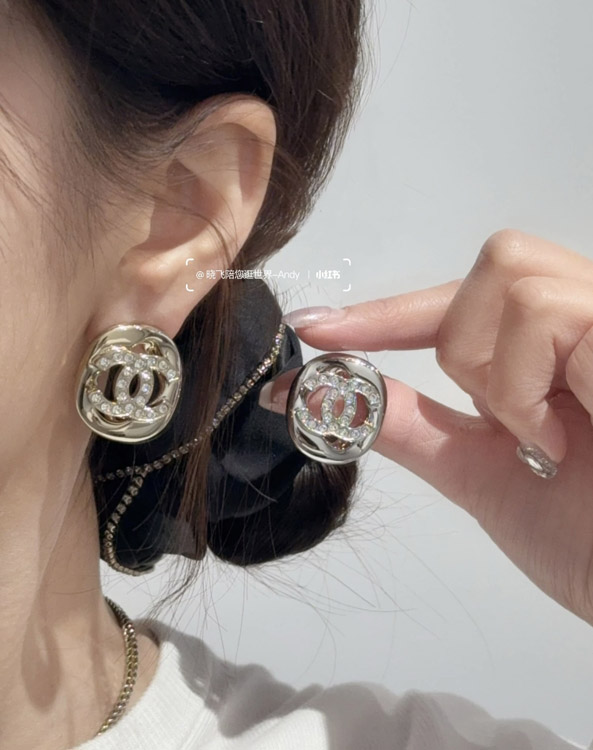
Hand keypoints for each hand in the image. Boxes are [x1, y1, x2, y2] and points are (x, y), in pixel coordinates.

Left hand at [259, 229, 592, 626]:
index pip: (460, 304)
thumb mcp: (478, 474)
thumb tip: (326, 396)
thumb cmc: (585, 538)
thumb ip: (410, 425)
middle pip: (496, 263)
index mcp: (557, 350)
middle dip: (466, 342)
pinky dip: (526, 385)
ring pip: (512, 278)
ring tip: (540, 436)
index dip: (386, 314)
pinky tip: (560, 436)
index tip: (317, 327)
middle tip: (498, 416)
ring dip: (499, 372)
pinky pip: (550, 313)